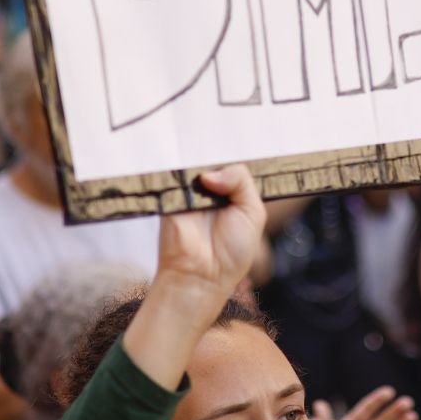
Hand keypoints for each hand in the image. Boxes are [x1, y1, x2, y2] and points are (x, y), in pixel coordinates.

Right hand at [152, 165, 266, 327]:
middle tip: (223, 157)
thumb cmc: (232, 251)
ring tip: (210, 175)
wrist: (201, 276)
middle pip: (212, 157)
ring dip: (201, 163)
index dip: (232, 154)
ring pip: (193, 163)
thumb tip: (208, 174)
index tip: (242, 143)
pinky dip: (181, 172)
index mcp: (231, 191)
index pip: (231, 162)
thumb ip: (240, 181)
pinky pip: (172, 175)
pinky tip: (194, 178)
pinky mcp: (168, 195)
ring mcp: (187, 191)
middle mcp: (208, 188)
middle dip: (217, 155)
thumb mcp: (252, 212)